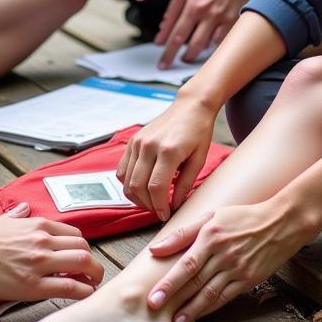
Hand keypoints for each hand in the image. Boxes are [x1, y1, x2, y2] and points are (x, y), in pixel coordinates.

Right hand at [0, 213, 104, 301]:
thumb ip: (20, 217)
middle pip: (84, 249)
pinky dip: (83, 291)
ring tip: (91, 285)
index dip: (82, 250)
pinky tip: (83, 295)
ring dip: (93, 276)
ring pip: (83, 264)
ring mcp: (40, 262)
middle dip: (92, 263)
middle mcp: (44, 241)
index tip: (82, 260)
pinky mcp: (33, 285)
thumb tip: (25, 209)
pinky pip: (70, 287)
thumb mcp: (5, 221)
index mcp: (39, 225)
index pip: (75, 236)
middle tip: (92, 274)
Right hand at [115, 96, 216, 220]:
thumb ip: (185, 184)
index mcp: (168, 151)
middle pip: (138, 187)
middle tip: (159, 210)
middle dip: (148, 205)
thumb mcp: (199, 159)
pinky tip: (142, 187)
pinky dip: (128, 183)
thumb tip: (174, 205)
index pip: (156, 188)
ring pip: (127, 181)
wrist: (190, 106)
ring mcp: (137, 142)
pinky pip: (122, 169)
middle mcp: (149, 146)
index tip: (166, 215)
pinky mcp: (132, 141)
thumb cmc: (199, 132)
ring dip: (137, 197)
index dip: (159, 207)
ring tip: (151, 201)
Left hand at [145, 203, 302, 321]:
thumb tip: (155, 248)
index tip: (152, 297)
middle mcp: (223, 254)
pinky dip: (210, 308)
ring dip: (191, 310)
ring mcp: (237, 269)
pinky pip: (225, 297)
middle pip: (195, 281)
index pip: (185, 263)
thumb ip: (183, 233)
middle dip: (173, 298)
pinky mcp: (248, 280)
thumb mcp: (212, 216)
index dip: (168, 282)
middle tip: (155, 311)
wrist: (281, 223)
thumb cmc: (242, 216)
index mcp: (211, 235)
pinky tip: (198, 314)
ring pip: (210, 293)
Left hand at [156, 0, 269, 68]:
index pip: (176, 35)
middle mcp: (208, 15)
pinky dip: (212, 47)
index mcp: (193, 5)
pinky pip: (222, 42)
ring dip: (195, 54)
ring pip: (208, 47)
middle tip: (172, 64)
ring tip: (187, 55)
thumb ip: (173, 8)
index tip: (162, 62)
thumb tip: (163, 28)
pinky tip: (206, 46)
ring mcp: (223, 20)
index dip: (167, 52)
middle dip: (179, 58)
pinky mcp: (236, 23)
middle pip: (191, 46)